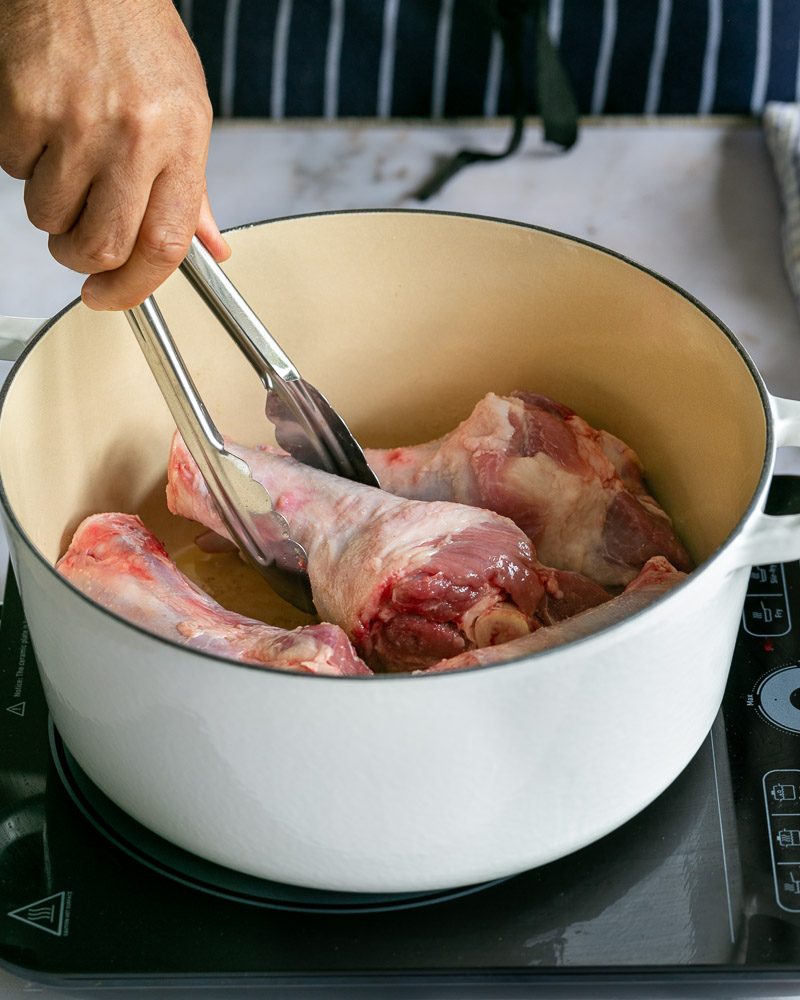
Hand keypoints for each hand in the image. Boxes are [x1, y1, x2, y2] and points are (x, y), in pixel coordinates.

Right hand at [0, 0, 229, 309]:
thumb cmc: (138, 39)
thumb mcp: (188, 110)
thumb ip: (195, 188)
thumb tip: (211, 248)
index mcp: (182, 140)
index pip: (166, 245)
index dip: (135, 288)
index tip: (111, 298)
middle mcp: (134, 134)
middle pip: (102, 245)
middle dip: (83, 260)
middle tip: (77, 245)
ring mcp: (77, 120)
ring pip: (49, 216)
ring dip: (51, 205)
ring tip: (66, 158)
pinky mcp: (25, 106)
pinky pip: (13, 170)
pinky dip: (21, 160)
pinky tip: (42, 124)